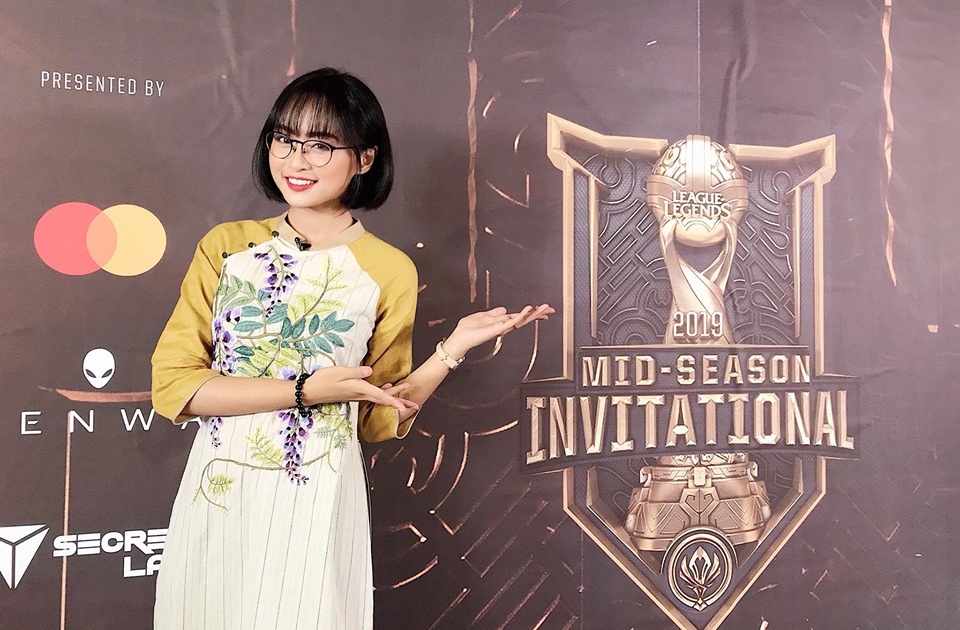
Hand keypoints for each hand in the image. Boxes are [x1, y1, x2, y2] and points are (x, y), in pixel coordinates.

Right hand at [303, 366, 419, 412]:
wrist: (310, 391)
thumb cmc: (323, 380)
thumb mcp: (339, 372)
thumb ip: (356, 372)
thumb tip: (370, 372)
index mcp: (358, 389)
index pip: (379, 396)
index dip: (393, 400)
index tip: (404, 408)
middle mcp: (360, 394)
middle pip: (383, 399)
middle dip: (400, 402)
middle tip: (415, 406)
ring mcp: (357, 395)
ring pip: (379, 397)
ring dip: (393, 397)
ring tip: (406, 398)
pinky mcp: (353, 394)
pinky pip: (372, 395)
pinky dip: (382, 393)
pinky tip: (387, 388)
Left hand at [442, 304, 553, 358]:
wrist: (460, 339)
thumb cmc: (467, 330)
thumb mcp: (480, 316)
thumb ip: (492, 313)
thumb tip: (503, 309)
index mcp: (499, 322)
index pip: (518, 316)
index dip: (530, 313)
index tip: (541, 309)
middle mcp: (503, 325)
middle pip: (524, 318)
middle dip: (537, 313)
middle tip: (550, 309)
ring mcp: (502, 328)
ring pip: (521, 319)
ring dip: (533, 313)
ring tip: (544, 308)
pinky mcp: (498, 329)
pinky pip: (512, 322)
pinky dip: (520, 315)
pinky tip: (528, 310)